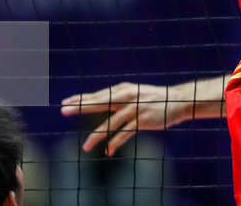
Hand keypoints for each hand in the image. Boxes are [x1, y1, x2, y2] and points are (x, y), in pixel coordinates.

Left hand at [60, 82, 193, 155]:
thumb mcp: (134, 94)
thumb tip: (99, 101)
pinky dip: (116, 142)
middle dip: (80, 107)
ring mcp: (135, 108)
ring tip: (85, 147)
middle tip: (63, 111)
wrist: (178, 100)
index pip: (97, 95)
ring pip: (111, 123)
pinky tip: (108, 151)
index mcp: (122, 90)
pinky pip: (126, 133)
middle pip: (99, 103)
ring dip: (97, 136)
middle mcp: (126, 97)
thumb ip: (117, 98)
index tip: (64, 102)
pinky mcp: (143, 120)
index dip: (80, 99)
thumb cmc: (153, 98)